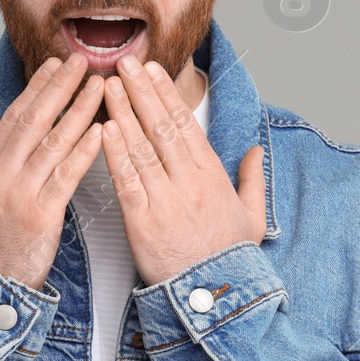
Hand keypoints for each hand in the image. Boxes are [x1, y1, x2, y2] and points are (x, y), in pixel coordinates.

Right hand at [0, 54, 105, 290]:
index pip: (14, 116)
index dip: (36, 88)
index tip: (54, 65)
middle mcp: (0, 173)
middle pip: (34, 119)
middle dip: (59, 87)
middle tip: (80, 61)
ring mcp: (20, 192)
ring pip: (53, 142)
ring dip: (79, 111)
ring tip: (100, 87)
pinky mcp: (40, 214)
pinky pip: (65, 176)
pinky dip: (84, 151)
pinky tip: (102, 131)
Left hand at [100, 54, 265, 285]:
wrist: (213, 297)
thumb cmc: (228, 258)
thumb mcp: (252, 217)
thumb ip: (253, 181)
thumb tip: (255, 151)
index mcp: (213, 176)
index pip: (186, 124)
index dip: (166, 95)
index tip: (151, 71)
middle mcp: (190, 181)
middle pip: (162, 126)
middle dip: (141, 91)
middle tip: (124, 63)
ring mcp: (166, 199)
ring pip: (141, 147)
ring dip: (122, 113)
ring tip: (107, 86)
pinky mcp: (143, 221)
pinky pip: (127, 180)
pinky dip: (114, 153)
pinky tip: (103, 129)